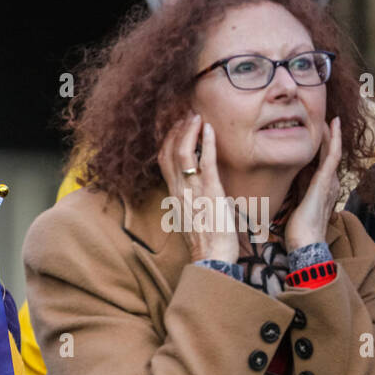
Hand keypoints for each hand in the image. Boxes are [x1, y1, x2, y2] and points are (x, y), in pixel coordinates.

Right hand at [157, 113, 239, 264]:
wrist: (212, 259)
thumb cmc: (207, 241)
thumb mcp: (193, 216)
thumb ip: (191, 199)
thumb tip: (197, 187)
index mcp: (174, 195)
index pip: (162, 161)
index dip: (167, 140)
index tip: (177, 126)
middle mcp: (178, 191)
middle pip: (168, 153)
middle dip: (176, 131)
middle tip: (186, 115)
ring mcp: (192, 191)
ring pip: (182, 154)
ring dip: (189, 132)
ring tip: (196, 117)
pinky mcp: (210, 193)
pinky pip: (205, 162)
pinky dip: (207, 143)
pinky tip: (210, 129)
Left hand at [285, 116, 341, 252]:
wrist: (305, 242)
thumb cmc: (298, 228)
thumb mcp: (295, 202)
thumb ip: (296, 189)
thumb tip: (285, 177)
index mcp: (320, 187)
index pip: (320, 161)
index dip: (319, 146)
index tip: (312, 132)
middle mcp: (329, 182)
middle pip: (328, 154)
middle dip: (326, 137)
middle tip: (323, 118)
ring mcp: (329, 181)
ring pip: (332, 151)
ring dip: (330, 134)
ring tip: (329, 117)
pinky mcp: (326, 182)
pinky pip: (332, 155)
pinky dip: (333, 139)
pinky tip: (331, 126)